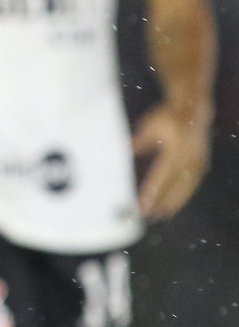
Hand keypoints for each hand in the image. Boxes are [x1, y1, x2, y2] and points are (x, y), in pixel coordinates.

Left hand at [133, 101, 209, 219]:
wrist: (193, 110)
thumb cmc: (167, 117)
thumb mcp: (151, 125)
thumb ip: (140, 141)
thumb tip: (124, 152)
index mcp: (176, 147)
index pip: (163, 173)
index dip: (154, 189)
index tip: (144, 201)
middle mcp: (190, 158)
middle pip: (174, 184)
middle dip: (161, 201)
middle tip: (147, 214)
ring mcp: (197, 162)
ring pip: (185, 188)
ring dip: (172, 203)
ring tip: (159, 215)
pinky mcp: (201, 165)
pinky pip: (191, 185)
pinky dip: (182, 197)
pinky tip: (173, 207)